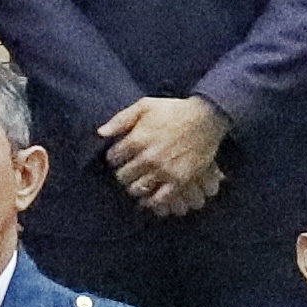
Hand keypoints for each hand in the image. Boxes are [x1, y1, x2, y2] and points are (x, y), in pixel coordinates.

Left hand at [102, 95, 228, 216]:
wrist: (205, 117)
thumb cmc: (174, 110)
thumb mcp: (145, 105)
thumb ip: (121, 119)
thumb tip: (101, 133)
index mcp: (137, 139)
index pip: (113, 158)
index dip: (114, 158)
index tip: (119, 158)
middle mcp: (148, 157)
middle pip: (123, 176)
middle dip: (123, 174)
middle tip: (128, 172)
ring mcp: (164, 170)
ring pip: (138, 189)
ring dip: (135, 187)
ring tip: (138, 183)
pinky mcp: (179, 180)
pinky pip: (159, 199)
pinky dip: (152, 201)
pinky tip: (150, 198)